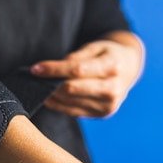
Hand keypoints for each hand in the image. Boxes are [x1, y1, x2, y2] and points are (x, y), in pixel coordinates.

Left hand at [30, 31, 144, 116]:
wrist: (128, 68)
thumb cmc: (107, 55)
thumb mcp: (95, 47)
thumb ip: (77, 57)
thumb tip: (55, 68)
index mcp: (112, 67)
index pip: (77, 70)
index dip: (54, 70)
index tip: (36, 68)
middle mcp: (113, 89)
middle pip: (72, 89)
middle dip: (50, 84)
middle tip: (34, 78)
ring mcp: (108, 105)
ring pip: (70, 102)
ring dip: (51, 95)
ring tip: (40, 86)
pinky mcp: (102, 114)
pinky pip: (73, 112)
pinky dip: (58, 105)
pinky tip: (49, 98)